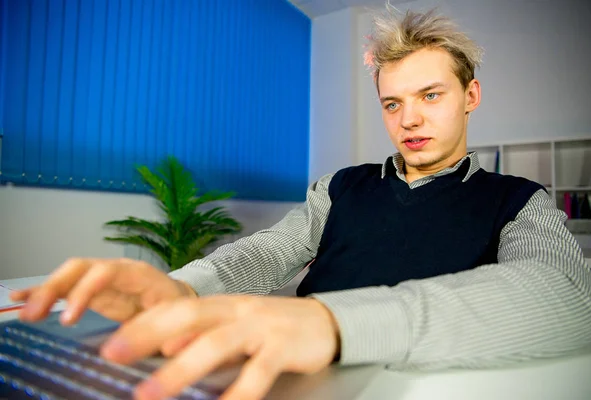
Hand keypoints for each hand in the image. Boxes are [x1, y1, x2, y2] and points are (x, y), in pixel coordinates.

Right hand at [9, 257, 195, 323]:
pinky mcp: (93, 291)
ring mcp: (102, 278)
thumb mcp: (179, 315)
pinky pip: (65, 287)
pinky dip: (44, 292)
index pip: (105, 272)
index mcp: (138, 273)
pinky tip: (21, 299)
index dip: (84, 291)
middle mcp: (116, 270)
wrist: (178, 297)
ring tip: (26, 312)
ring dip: (44, 292)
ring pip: (68, 276)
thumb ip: (173, 328)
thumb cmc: (178, 304)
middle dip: (54, 288)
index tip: (69, 319)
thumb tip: (170, 346)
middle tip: (35, 313)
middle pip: (80, 268)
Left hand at [99, 295, 340, 399]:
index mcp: (223, 305)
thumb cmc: (273, 328)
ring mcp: (261, 327)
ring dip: (179, 368)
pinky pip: (257, 373)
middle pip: (188, 314)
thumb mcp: (237, 326)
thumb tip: (167, 351)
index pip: (176, 307)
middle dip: (147, 334)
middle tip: (112, 355)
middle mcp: (238, 310)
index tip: (109, 343)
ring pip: (215, 343)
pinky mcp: (283, 347)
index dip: (142, 324)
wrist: (325, 321)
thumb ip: (206, 336)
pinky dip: (237, 394)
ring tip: (149, 392)